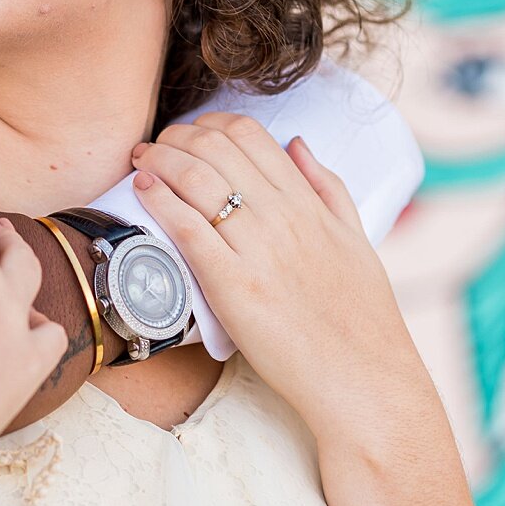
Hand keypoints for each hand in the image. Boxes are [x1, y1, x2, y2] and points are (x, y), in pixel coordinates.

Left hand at [128, 113, 436, 451]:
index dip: (211, 124)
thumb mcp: (357, 240)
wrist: (363, 381)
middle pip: (216, 148)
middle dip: (177, 137)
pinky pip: (188, 229)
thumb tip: (297, 143)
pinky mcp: (233, 288)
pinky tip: (142, 188)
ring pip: (197, 179)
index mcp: (309, 204)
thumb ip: (327, 188)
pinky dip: (160, 200)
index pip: (251, 135)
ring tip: (141, 160)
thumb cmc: (361, 319)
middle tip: (156, 145)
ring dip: (160, 159)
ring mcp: (257, 251)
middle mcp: (283, 217)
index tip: (191, 134)